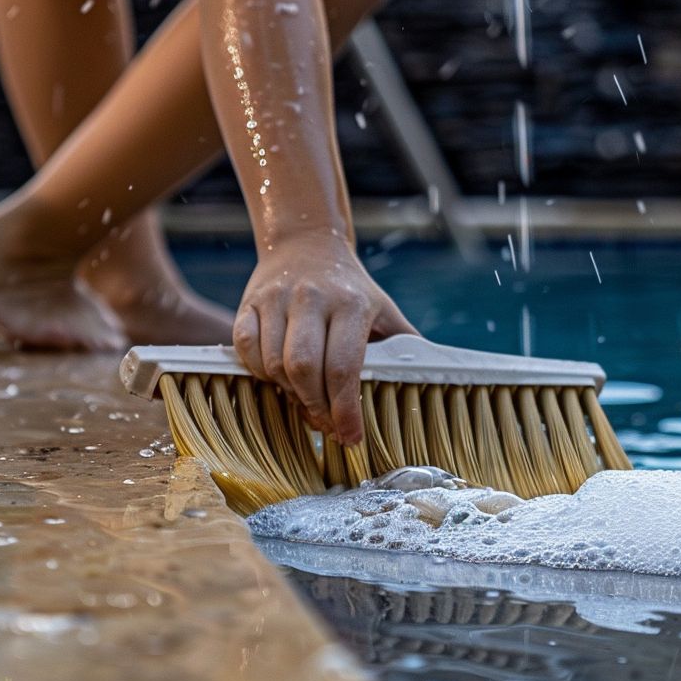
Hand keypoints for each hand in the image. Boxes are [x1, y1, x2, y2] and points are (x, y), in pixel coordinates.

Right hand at [233, 233, 416, 444]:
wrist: (307, 243)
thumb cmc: (350, 288)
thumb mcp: (383, 309)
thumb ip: (405, 344)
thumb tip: (434, 378)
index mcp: (350, 304)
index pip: (343, 368)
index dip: (344, 410)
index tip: (349, 436)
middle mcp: (311, 298)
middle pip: (303, 368)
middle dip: (314, 406)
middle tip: (326, 424)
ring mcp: (276, 298)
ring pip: (272, 363)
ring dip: (287, 392)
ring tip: (305, 399)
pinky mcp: (249, 302)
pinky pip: (245, 348)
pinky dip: (258, 371)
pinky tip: (277, 376)